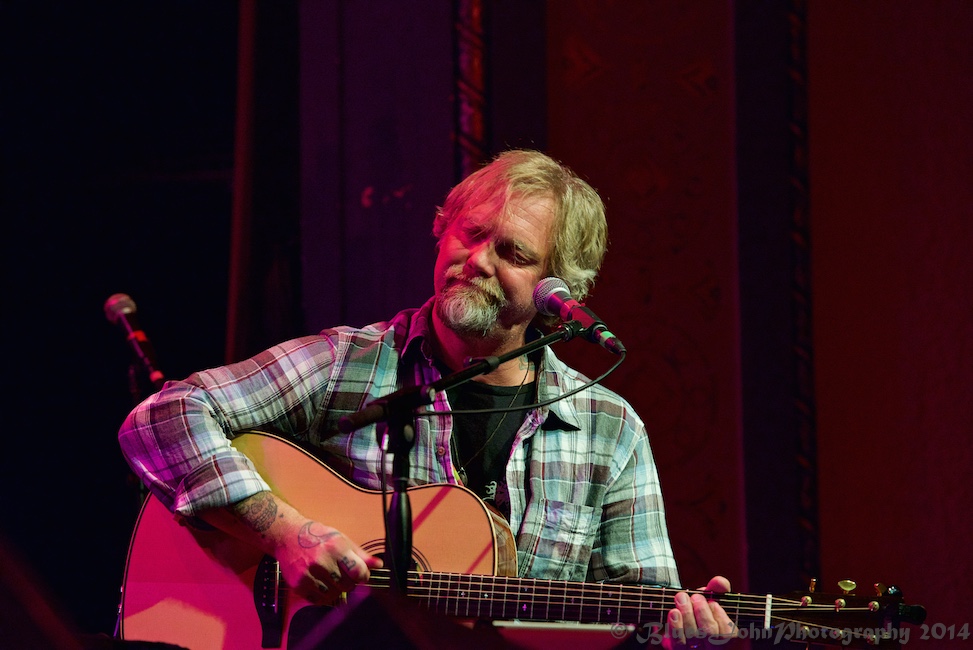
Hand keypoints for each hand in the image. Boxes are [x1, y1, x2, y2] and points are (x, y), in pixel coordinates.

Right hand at [203, 491, 382, 605]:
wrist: (288, 536)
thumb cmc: (318, 536)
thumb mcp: (342, 540)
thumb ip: (360, 554)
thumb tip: (379, 565)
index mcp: (337, 547)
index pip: (358, 572)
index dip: (363, 576)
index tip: (360, 575)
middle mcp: (323, 561)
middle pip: (347, 585)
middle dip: (349, 582)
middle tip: (342, 574)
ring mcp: (310, 574)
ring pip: (334, 595)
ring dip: (336, 590)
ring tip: (331, 578)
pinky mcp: (299, 584)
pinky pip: (318, 600)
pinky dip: (323, 596)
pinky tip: (321, 584)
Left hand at [662, 576, 735, 647]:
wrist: (676, 616)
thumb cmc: (698, 608)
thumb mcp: (709, 598)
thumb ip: (717, 589)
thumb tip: (720, 582)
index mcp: (724, 638)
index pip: (728, 634)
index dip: (720, 616)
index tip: (712, 602)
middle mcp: (711, 648)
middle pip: (710, 634)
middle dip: (702, 611)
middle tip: (695, 597)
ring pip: (694, 637)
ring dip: (687, 613)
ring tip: (682, 598)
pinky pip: (677, 642)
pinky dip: (676, 625)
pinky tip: (674, 611)